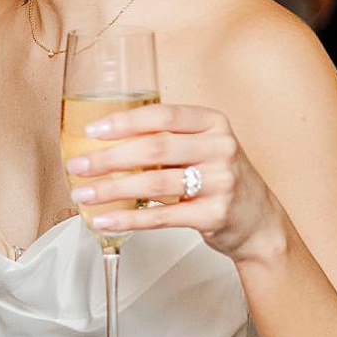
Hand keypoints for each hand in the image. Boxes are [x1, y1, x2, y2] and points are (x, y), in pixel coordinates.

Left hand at [66, 103, 284, 264]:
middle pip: (154, 148)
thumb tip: (105, 142)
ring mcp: (220, 182)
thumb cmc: (219, 180)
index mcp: (213, 123)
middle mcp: (220, 148)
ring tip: (84, 193)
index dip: (124, 121)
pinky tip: (105, 220)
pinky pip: (163, 217)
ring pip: (154, 184)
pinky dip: (129, 219)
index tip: (92, 130)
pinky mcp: (214, 215)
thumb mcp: (203, 148)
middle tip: (77, 165)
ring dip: (112, 189)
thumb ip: (167, 140)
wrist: (258, 222)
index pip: (163, 114)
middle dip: (108, 158)